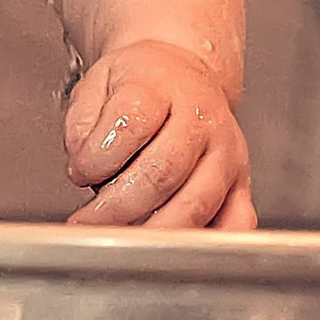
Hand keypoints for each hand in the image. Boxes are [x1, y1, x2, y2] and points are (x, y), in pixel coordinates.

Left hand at [62, 42, 253, 230]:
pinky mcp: (240, 183)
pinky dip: (205, 242)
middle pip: (163, 173)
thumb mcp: (98, 82)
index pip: (132, 123)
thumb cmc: (142, 84)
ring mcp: (226, 154)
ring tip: (119, 237)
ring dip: (151, 231)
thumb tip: (83, 164)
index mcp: (162, 88)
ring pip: (196, 205)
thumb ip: (83, 123)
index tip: (78, 171)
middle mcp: (201, 120)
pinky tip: (172, 248)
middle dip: (118, 206)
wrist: (185, 72)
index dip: (97, 157)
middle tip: (90, 220)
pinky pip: (235, 223)